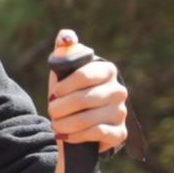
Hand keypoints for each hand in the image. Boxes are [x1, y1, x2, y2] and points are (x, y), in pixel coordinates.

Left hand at [46, 31, 129, 152]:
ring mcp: (120, 112)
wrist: (74, 126)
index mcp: (107, 71)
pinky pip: (97, 133)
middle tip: (52, 112)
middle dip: (60, 108)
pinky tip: (67, 136)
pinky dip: (77, 136)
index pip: (85, 74)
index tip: (54, 94)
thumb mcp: (63, 73)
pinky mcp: (119, 133)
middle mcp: (118, 90)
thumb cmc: (68, 95)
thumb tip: (66, 36)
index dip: (64, 86)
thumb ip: (64, 52)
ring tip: (57, 125)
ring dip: (65, 124)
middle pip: (84, 99)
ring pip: (87, 119)